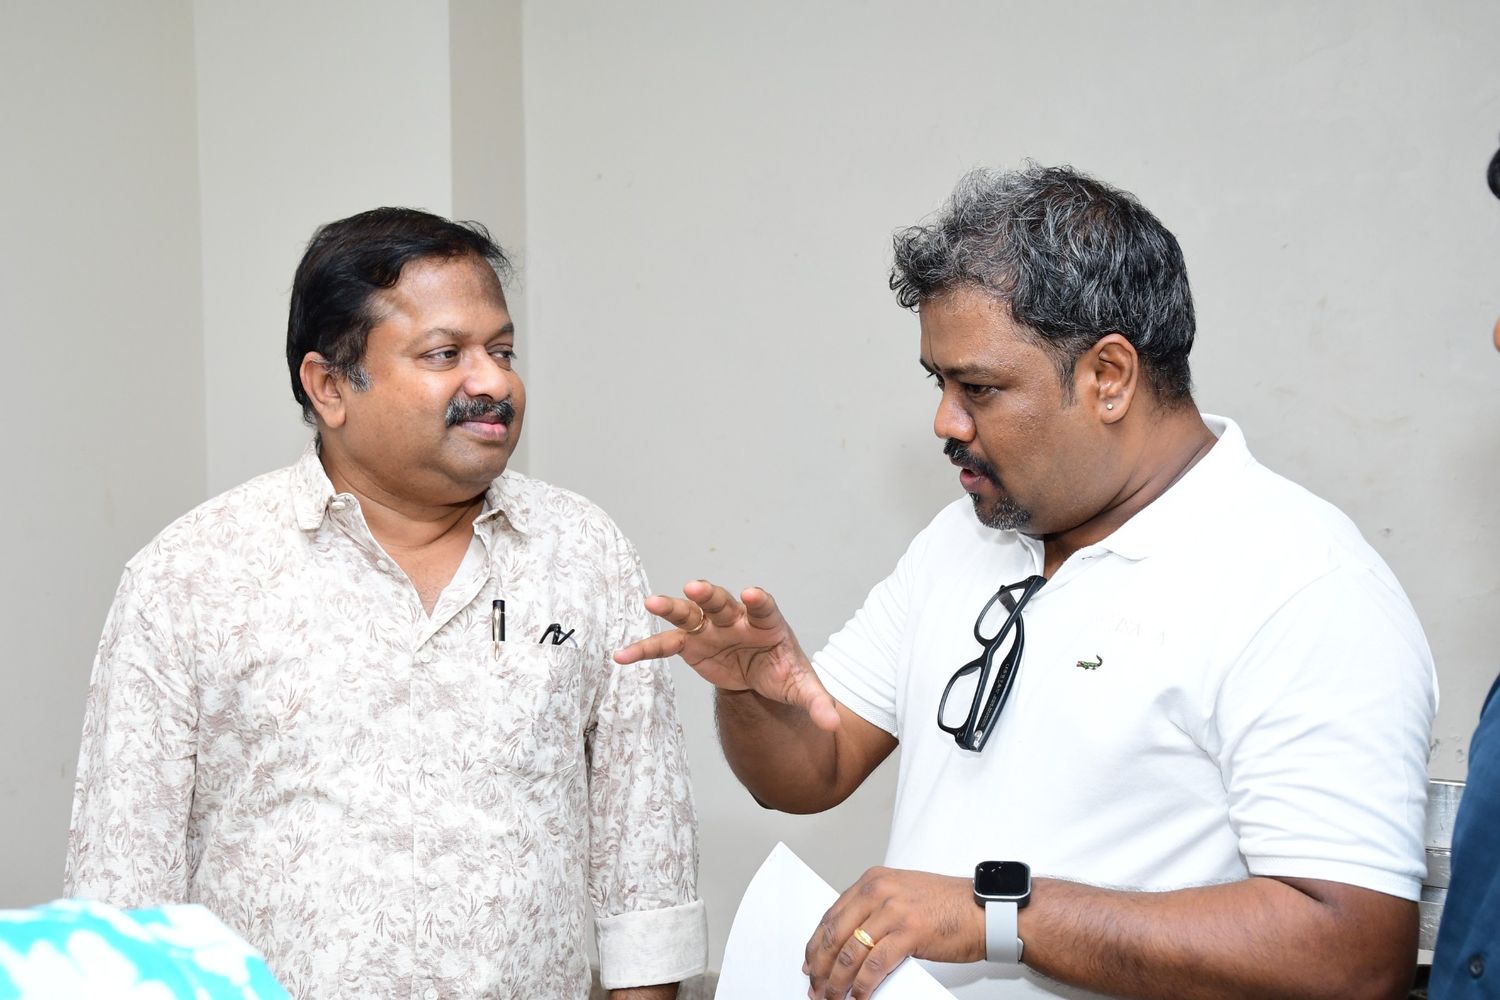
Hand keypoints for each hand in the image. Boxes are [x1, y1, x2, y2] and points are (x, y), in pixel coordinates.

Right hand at [614, 579, 839, 731]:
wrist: (762, 676)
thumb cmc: (783, 672)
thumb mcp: (802, 687)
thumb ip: (817, 703)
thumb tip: (834, 725)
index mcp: (767, 623)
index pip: (764, 607)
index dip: (758, 600)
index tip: (752, 593)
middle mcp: (735, 618)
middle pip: (721, 601)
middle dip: (709, 594)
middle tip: (694, 586)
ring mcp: (710, 628)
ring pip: (689, 613)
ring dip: (671, 607)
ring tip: (651, 602)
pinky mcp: (691, 644)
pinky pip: (665, 644)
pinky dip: (645, 649)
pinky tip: (622, 656)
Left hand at [803, 868, 983, 998]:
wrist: (983, 910)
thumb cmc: (948, 906)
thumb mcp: (902, 896)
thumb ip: (873, 912)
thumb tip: (848, 944)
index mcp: (873, 881)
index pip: (832, 915)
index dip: (816, 944)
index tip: (809, 963)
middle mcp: (879, 891)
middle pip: (834, 935)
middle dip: (820, 967)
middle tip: (815, 987)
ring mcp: (893, 911)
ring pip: (850, 952)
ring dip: (837, 981)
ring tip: (833, 997)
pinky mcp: (908, 932)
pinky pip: (874, 965)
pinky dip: (863, 985)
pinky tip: (859, 997)